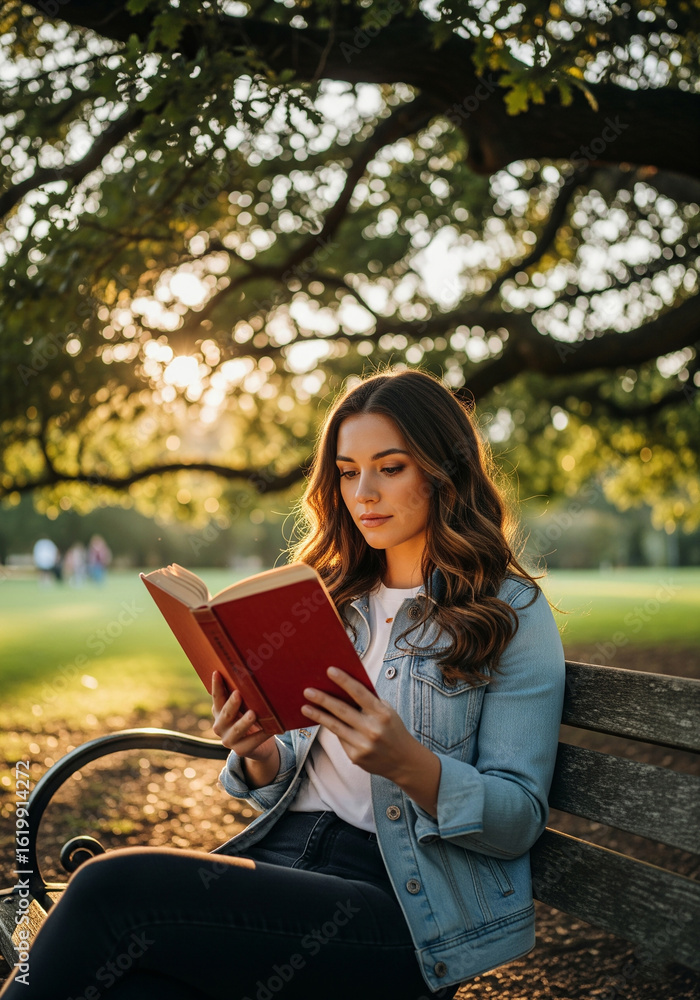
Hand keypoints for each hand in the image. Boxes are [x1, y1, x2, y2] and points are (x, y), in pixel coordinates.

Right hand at [211, 671, 277, 760]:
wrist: (258, 746)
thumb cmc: (250, 718)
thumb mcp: (244, 706)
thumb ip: (242, 695)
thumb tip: (250, 673)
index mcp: (219, 712)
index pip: (217, 698)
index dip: (216, 686)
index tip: (217, 672)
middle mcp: (220, 726)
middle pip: (225, 714)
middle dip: (232, 704)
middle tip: (238, 694)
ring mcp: (229, 740)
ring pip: (237, 730)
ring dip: (244, 722)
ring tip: (252, 714)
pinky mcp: (241, 750)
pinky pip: (253, 741)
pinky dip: (262, 734)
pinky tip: (271, 729)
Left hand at [300, 667, 420, 781]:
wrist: (403, 761)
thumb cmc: (392, 729)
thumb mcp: (387, 712)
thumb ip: (369, 702)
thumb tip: (343, 688)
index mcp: (382, 714)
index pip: (360, 693)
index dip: (344, 681)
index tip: (329, 670)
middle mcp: (372, 729)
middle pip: (343, 711)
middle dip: (323, 700)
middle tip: (308, 691)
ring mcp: (363, 745)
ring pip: (335, 727)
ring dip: (318, 715)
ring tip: (305, 707)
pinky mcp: (355, 757)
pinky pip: (340, 739)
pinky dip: (332, 728)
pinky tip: (322, 720)